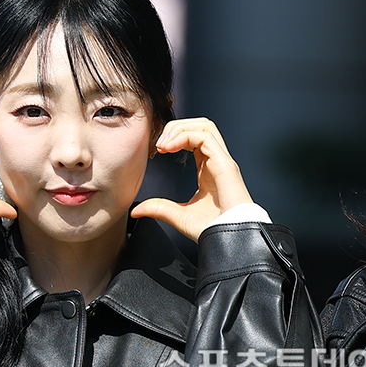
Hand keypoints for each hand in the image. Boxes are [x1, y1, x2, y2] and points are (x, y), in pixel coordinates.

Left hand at [131, 118, 252, 241]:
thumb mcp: (177, 215)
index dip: (173, 138)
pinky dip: (185, 136)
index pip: (193, 138)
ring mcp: (222, 161)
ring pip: (204, 125)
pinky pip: (205, 136)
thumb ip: (158, 208)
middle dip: (175, 128)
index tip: (157, 151)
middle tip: (158, 144)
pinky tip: (170, 148)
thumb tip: (136, 210)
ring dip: (180, 129)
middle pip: (199, 125)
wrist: (229, 240)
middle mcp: (216, 161)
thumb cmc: (212, 230)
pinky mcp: (225, 164)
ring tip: (164, 144)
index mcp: (207, 169)